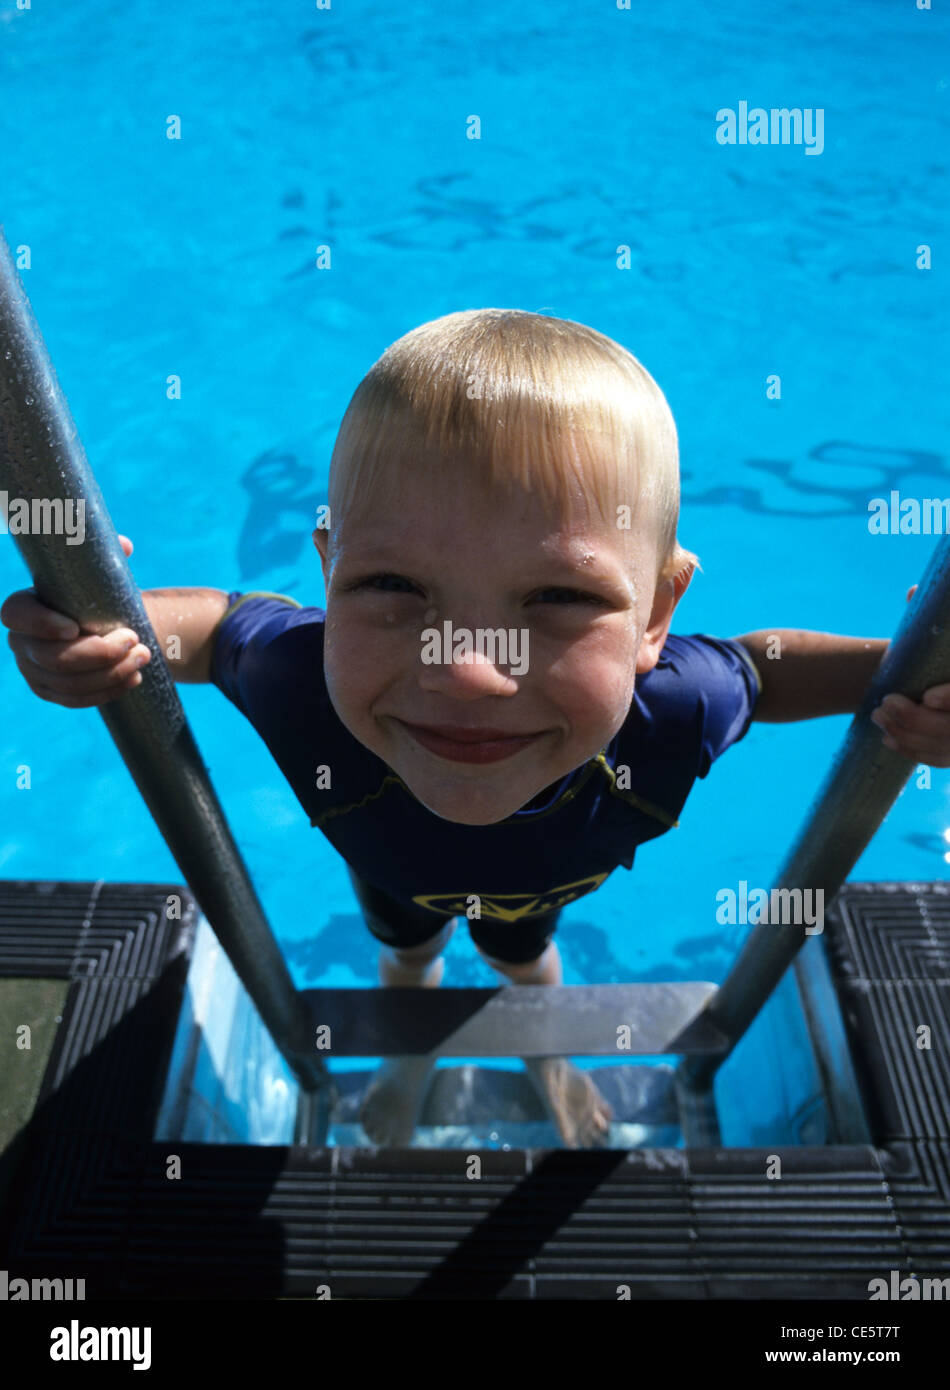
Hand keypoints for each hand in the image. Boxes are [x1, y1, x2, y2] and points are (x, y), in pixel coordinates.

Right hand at [0, 535, 151, 707]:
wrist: (102, 625)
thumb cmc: (97, 594)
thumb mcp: (99, 573)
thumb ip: (107, 554)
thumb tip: (126, 546)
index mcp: (23, 607)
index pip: (16, 616)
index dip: (41, 624)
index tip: (75, 626)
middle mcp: (21, 642)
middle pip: (52, 658)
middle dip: (98, 653)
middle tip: (135, 640)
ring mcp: (33, 671)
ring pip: (68, 683)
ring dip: (111, 673)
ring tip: (143, 657)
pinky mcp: (50, 692)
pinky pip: (76, 700)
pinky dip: (107, 691)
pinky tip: (133, 679)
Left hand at [869, 585, 949, 765]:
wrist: (945, 679)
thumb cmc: (944, 656)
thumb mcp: (944, 639)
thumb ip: (932, 616)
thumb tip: (912, 592)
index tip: (927, 696)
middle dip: (918, 719)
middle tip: (884, 705)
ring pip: (947, 745)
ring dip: (909, 735)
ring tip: (879, 717)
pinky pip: (943, 759)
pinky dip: (915, 752)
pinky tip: (889, 738)